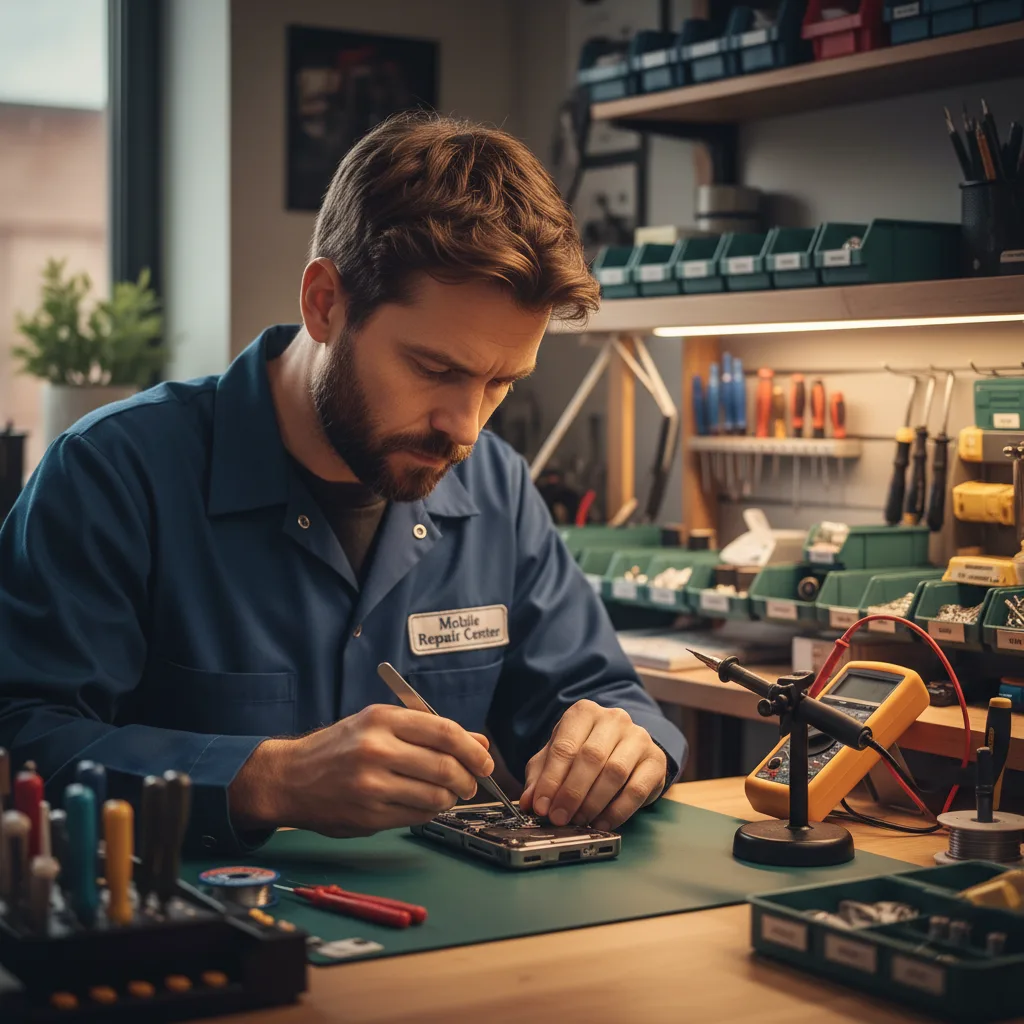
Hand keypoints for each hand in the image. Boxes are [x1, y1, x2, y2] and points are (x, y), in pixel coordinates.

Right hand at [229, 704, 492, 836]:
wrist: (290, 777)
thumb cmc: (340, 747)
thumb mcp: (380, 726)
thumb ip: (429, 732)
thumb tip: (479, 743)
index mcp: (382, 720)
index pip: (444, 732)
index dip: (473, 750)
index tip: (486, 762)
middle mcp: (376, 750)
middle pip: (445, 767)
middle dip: (468, 779)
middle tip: (471, 783)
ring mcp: (371, 785)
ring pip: (435, 796)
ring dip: (450, 799)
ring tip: (447, 794)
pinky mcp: (368, 816)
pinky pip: (417, 816)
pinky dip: (429, 812)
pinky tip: (423, 804)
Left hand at [518, 701, 666, 831]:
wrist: (626, 749)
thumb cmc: (586, 752)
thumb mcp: (557, 758)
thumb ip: (540, 777)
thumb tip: (529, 802)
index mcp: (584, 713)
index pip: (565, 746)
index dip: (551, 780)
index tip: (542, 807)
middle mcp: (613, 719)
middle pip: (591, 758)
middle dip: (572, 793)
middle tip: (559, 818)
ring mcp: (638, 737)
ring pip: (615, 772)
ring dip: (593, 803)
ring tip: (579, 821)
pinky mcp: (656, 760)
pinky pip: (637, 789)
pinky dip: (617, 811)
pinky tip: (602, 823)